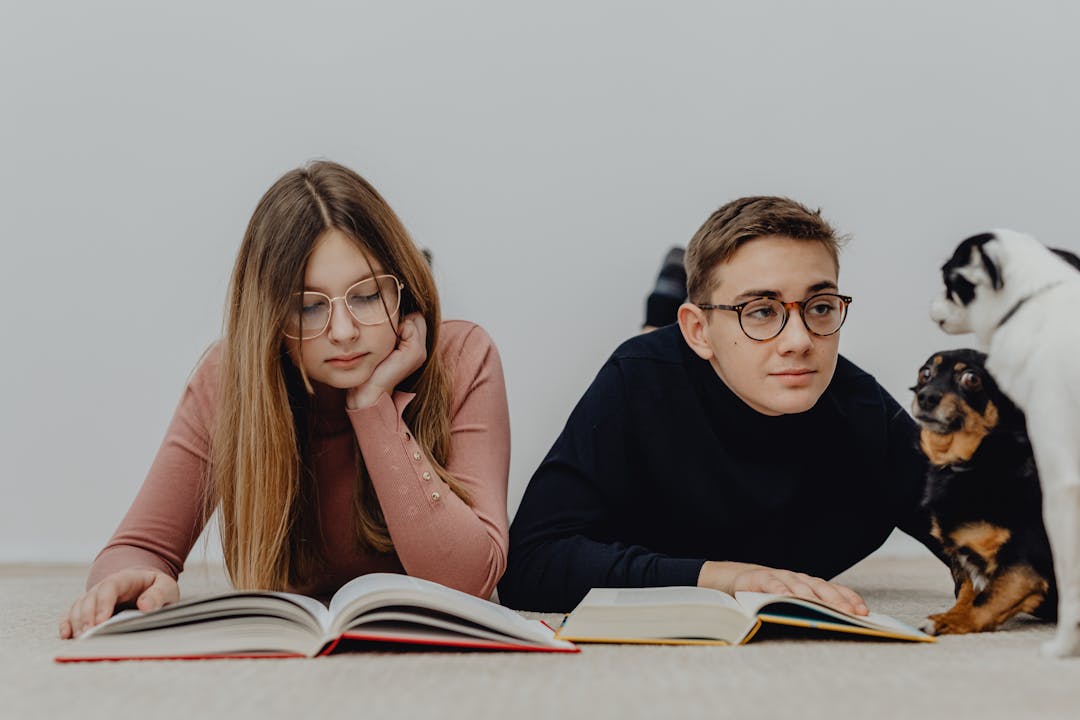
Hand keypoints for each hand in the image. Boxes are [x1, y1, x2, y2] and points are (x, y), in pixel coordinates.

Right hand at [59, 569, 178, 638]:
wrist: (146, 586)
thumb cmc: (156, 588)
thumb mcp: (165, 587)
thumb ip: (158, 594)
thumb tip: (145, 606)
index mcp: (124, 579)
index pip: (110, 587)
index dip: (104, 604)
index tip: (102, 621)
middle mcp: (104, 588)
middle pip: (90, 598)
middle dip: (87, 617)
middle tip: (89, 635)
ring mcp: (94, 598)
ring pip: (78, 607)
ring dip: (76, 623)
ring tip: (80, 639)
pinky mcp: (88, 611)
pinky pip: (71, 615)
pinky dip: (67, 624)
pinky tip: (67, 636)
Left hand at [346, 313, 427, 409]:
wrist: (369, 391)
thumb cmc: (371, 368)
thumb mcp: (382, 344)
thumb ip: (391, 329)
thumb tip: (388, 307)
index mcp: (414, 347)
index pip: (415, 316)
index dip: (399, 319)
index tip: (383, 333)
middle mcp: (422, 349)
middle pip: (416, 315)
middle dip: (400, 320)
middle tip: (384, 337)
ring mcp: (420, 351)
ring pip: (414, 318)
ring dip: (396, 325)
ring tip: (385, 342)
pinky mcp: (415, 352)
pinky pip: (409, 325)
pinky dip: (396, 329)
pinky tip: (387, 345)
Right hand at [698, 561, 867, 615]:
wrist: (735, 580)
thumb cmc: (768, 596)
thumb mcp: (790, 603)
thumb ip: (808, 610)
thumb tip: (838, 626)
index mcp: (809, 585)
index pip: (834, 590)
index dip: (849, 599)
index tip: (865, 613)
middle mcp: (798, 579)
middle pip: (822, 588)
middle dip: (838, 600)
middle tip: (851, 613)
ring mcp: (779, 577)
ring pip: (800, 585)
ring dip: (812, 595)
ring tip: (824, 606)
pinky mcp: (760, 578)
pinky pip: (772, 584)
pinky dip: (780, 589)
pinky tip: (787, 597)